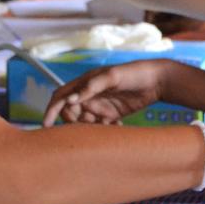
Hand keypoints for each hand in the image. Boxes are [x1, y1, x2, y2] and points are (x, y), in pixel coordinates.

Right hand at [42, 59, 170, 126]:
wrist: (158, 80)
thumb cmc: (134, 73)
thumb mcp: (112, 76)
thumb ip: (91, 87)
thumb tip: (69, 99)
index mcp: (85, 83)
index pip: (60, 97)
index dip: (51, 110)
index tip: (46, 125)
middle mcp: (89, 95)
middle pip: (71, 113)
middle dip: (75, 123)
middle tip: (92, 124)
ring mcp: (100, 105)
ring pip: (85, 123)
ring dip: (91, 129)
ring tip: (108, 124)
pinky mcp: (112, 114)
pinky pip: (100, 127)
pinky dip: (104, 131)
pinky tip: (118, 126)